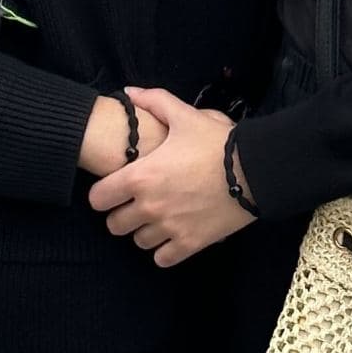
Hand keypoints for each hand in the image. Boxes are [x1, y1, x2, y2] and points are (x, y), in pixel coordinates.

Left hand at [87, 90, 250, 264]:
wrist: (253, 170)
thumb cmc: (215, 142)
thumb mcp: (183, 115)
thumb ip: (153, 101)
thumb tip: (129, 93)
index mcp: (140, 177)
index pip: (98, 199)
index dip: (102, 193)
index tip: (113, 188)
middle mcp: (150, 207)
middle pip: (114, 225)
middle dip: (121, 213)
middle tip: (135, 202)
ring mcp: (170, 228)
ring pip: (138, 242)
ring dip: (143, 231)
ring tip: (156, 217)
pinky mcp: (191, 244)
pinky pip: (163, 259)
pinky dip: (163, 250)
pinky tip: (172, 234)